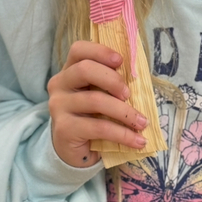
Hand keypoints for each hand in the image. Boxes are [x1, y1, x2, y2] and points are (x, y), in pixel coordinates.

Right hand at [47, 41, 147, 167]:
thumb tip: (138, 78)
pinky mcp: (64, 129)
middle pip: (85, 70)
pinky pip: (99, 127)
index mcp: (69, 71)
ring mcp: (58, 106)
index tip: (121, 61)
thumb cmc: (92, 117)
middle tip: (129, 95)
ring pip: (95, 100)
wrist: (74, 150)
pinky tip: (138, 140)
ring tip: (142, 122)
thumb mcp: (101, 96)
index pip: (78, 50)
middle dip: (113, 80)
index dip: (100, 51)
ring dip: (125, 112)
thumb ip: (111, 84)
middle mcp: (60, 85)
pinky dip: (123, 134)